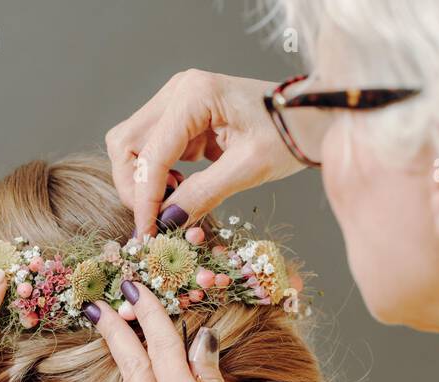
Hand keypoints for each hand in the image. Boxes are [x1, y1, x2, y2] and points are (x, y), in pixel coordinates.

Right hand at [106, 70, 304, 237]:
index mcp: (195, 95)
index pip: (150, 154)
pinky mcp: (181, 114)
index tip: (148, 234)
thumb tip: (166, 223)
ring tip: (174, 200)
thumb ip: (203, 195)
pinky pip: (150, 147)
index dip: (145, 199)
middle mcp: (178, 90)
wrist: (311, 116)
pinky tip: (180, 186)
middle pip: (126, 143)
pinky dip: (155, 174)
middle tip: (157, 220)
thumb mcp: (249, 169)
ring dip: (142, 180)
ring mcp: (177, 100)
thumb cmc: (290, 134)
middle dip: (135, 187)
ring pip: (131, 145)